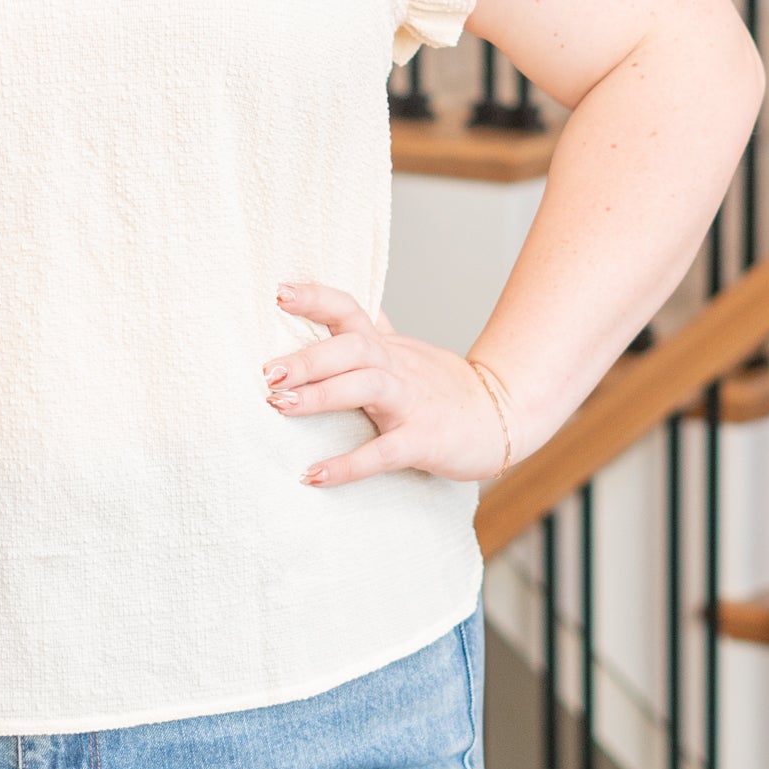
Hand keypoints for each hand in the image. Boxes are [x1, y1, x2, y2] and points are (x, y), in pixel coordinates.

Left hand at [262, 281, 512, 486]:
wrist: (500, 416)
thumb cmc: (440, 387)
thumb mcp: (403, 352)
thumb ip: (371, 333)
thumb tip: (335, 308)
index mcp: (386, 346)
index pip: (349, 310)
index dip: (315, 298)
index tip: (278, 292)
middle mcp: (396, 367)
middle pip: (353, 347)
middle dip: (309, 357)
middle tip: (269, 372)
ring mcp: (412, 403)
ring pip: (366, 388)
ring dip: (321, 396)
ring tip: (279, 406)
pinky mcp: (424, 440)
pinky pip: (384, 451)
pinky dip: (348, 465)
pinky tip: (314, 475)